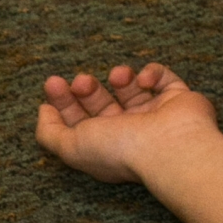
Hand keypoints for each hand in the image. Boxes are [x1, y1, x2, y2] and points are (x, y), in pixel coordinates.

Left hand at [36, 63, 218, 184]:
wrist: (170, 147)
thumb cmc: (121, 150)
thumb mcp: (71, 147)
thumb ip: (50, 133)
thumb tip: (43, 111)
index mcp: (104, 146)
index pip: (79, 119)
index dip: (63, 101)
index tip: (53, 83)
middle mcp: (130, 132)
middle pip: (101, 102)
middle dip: (86, 87)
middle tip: (81, 81)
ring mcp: (155, 115)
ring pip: (130, 87)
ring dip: (119, 76)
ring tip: (118, 78)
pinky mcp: (179, 99)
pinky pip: (162, 77)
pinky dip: (151, 73)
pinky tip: (144, 81)